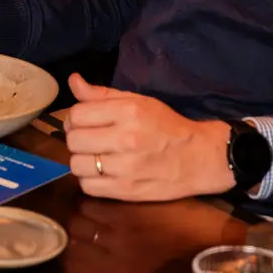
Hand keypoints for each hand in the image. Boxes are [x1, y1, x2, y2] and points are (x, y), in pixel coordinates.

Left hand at [63, 74, 232, 201]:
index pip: (77, 114)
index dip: (75, 117)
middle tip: (90, 139)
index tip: (84, 121)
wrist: (199, 157)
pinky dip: (90, 180)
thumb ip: (102, 94)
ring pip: (76, 165)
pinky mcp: (127, 191)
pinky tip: (102, 173)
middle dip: (77, 138)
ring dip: (82, 161)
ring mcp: (126, 168)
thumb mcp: (138, 101)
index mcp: (128, 111)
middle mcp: (126, 138)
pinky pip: (88, 187)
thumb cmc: (167, 126)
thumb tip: (73, 81)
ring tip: (95, 157)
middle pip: (74, 140)